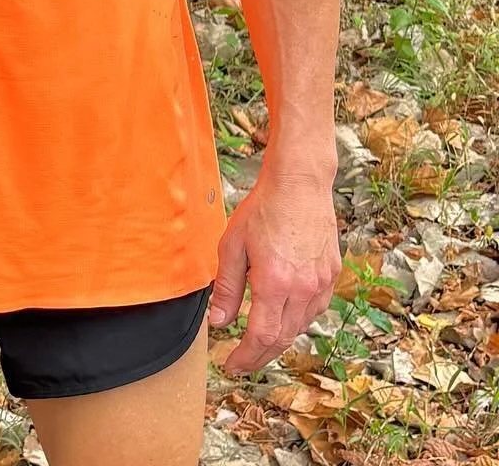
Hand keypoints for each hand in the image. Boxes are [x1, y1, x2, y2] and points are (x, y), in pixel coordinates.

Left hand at [210, 167, 340, 374]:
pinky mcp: (332, 276)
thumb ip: (227, 287)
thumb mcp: (232, 245)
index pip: (262, 335)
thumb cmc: (263, 210)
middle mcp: (303, 289)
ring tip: (258, 344)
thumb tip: (219, 322)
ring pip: (300, 327)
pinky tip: (283, 318)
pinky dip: (296, 321)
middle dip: (260, 356)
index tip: (231, 365)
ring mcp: (321, 284)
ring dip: (279, 340)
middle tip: (242, 363)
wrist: (299, 185)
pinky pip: (314, 310)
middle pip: (283, 338)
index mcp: (276, 282)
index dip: (246, 356)